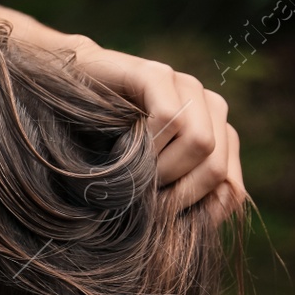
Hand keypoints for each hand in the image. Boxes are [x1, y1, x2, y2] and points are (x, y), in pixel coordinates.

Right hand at [66, 36, 246, 223]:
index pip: (231, 188)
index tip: (158, 220)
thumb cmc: (100, 147)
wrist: (64, 96)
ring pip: (200, 143)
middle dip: (175, 195)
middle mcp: (212, 108)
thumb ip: (181, 194)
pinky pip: (169, 117)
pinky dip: (147, 144)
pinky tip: (122, 149)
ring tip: (131, 175)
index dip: (195, 212)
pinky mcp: (157, 74)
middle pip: (216, 168)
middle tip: (140, 202)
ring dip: (160, 170)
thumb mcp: (148, 180)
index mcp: (217, 136)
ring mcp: (188, 87)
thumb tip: (210, 214)